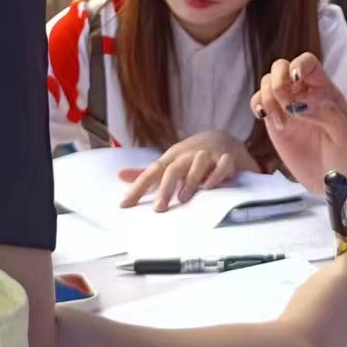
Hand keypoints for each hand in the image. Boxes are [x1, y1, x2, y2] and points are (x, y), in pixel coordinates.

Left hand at [119, 131, 254, 210]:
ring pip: (199, 162)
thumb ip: (146, 173)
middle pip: (174, 168)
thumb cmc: (190, 156)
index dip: (138, 187)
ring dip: (191, 179)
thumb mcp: (168, 162)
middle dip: (166, 187)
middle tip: (159, 208)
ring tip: (183, 198)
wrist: (223, 139)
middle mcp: (188, 155)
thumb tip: (120, 176)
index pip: (152, 172)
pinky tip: (210, 187)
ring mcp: (208, 155)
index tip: (125, 205)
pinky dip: (217, 174)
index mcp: (172, 158)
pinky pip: (223, 164)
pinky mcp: (226, 158)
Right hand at [251, 54, 346, 201]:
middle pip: (281, 67)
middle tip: (287, 106)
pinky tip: (265, 118)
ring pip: (267, 83)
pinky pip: (259, 103)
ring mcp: (286, 107)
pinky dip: (257, 106)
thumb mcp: (345, 134)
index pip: (308, 63)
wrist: (335, 180)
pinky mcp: (275, 123)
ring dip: (268, 97)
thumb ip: (327, 115)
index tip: (295, 79)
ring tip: (282, 123)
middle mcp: (303, 94)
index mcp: (324, 90)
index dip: (298, 65)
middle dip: (278, 82)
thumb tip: (301, 105)